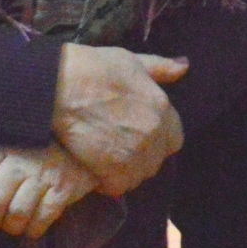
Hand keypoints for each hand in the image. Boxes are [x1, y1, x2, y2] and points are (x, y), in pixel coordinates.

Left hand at [0, 143, 99, 237]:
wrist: (81, 145)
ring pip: (17, 213)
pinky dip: (34, 228)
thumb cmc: (37, 150)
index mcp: (5, 142)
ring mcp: (44, 172)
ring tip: (13, 225)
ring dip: (13, 226)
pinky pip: (43, 218)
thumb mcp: (13, 142)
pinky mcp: (64, 187)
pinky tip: (33, 226)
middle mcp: (23, 156)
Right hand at [49, 45, 187, 196]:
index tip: (140, 134)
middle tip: (119, 146)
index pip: (174, 138)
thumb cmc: (95, 69)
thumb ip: (161, 68)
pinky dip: (108, 182)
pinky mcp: (113, 171)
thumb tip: (185, 66)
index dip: (158, 138)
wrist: (62, 89)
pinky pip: (119, 187)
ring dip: (127, 170)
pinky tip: (97, 170)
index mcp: (162, 108)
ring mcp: (135, 155)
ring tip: (108, 159)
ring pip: (139, 175)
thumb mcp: (133, 61)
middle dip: (143, 155)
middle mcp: (153, 134)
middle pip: (157, 159)